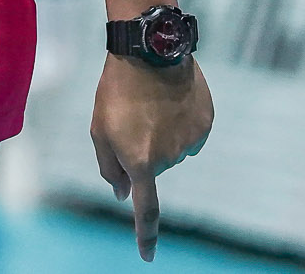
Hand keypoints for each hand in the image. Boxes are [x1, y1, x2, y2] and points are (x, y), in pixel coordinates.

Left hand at [90, 54, 213, 261]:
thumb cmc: (116, 91)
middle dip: (143, 150)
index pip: (146, 210)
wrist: (149, 51)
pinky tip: (170, 100)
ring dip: (162, 134)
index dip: (146, 235)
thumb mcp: (99, 129)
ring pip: (174, 151)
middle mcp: (169, 158)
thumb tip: (124, 195)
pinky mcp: (205, 125)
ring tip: (151, 103)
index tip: (148, 257)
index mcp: (139, 161)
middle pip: (155, 167)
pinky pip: (190, 135)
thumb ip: (110, 168)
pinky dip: (180, 123)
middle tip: (132, 116)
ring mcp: (190, 142)